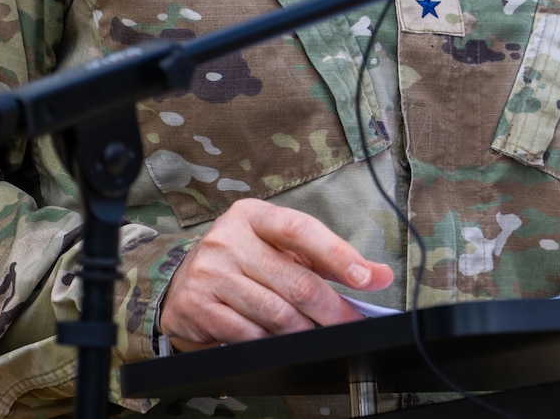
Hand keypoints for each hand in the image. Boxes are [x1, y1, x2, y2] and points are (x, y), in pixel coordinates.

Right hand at [159, 199, 393, 349]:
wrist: (181, 284)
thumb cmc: (241, 261)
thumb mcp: (278, 248)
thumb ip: (326, 258)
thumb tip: (378, 275)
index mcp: (252, 215)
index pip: (301, 230)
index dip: (338, 255)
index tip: (368, 278)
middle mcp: (228, 239)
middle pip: (294, 280)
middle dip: (331, 308)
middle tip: (351, 323)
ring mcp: (210, 273)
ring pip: (275, 312)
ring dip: (304, 331)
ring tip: (317, 335)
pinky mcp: (198, 307)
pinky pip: (248, 334)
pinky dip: (272, 343)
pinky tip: (281, 342)